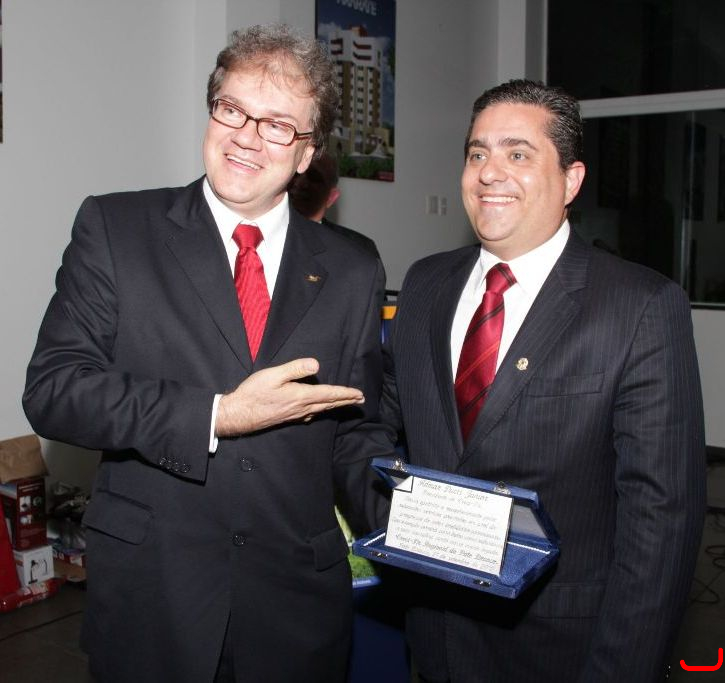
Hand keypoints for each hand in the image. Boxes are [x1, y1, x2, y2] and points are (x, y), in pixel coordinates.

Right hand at [215, 358, 364, 436]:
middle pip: (329, 404)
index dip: (345, 393)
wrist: (238, 414)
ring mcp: (295, 414)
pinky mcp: (288, 417)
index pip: (329, 394)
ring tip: (346, 403)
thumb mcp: (273, 375)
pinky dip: (320, 411)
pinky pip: (310, 415)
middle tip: (360, 400)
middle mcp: (301, 407)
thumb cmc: (254, 392)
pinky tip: (319, 411)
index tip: (359, 394)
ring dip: (335, 406)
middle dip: (346, 401)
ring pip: (321, 410)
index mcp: (301, 396)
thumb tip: (316, 365)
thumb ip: (295, 369)